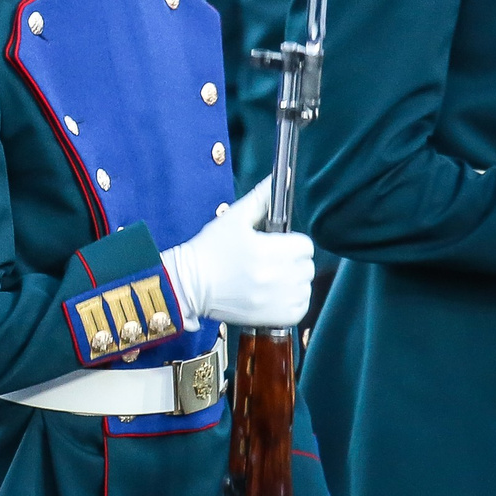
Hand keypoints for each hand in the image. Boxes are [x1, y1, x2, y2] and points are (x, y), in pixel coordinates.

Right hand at [161, 179, 314, 327]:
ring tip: (271, 279)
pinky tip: (274, 295)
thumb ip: (261, 197)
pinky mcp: (273, 319)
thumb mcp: (234, 218)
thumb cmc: (210, 250)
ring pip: (305, 288)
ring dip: (294, 283)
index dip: (292, 242)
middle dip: (293, 261)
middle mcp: (275, 278)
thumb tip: (282, 176)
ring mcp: (275, 302)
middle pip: (307, 266)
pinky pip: (300, 309)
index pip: (305, 245)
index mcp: (267, 251)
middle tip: (271, 261)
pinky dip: (292, 303)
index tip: (277, 244)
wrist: (189, 285)